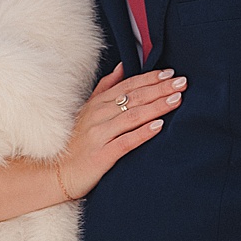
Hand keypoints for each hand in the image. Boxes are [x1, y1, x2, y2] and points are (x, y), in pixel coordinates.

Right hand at [50, 64, 184, 200]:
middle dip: (159, 89)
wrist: (58, 173)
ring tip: (176, 100)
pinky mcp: (101, 155)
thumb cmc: (77, 142)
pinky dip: (142, 132)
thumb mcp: (88, 110)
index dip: (150, 79)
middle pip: (133, 98)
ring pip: (132, 116)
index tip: (170, 74)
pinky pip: (126, 141)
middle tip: (182, 83)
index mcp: (97, 104)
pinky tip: (159, 126)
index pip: (128, 86)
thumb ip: (106, 88)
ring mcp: (99, 135)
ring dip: (156, 107)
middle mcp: (98, 116)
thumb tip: (122, 67)